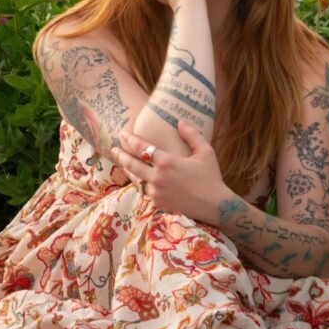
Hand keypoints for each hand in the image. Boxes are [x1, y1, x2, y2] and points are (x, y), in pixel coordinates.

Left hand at [110, 120, 225, 222]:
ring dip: (129, 170)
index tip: (123, 134)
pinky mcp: (158, 203)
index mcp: (167, 162)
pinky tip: (138, 179)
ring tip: (124, 163)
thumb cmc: (211, 177)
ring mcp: (156, 192)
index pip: (142, 148)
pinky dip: (140, 183)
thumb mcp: (206, 152)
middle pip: (132, 165)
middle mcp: (158, 177)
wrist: (215, 206)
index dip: (130, 140)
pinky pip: (145, 191)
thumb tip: (180, 122)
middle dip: (121, 155)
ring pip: (136, 179)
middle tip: (114, 148)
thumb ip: (192, 135)